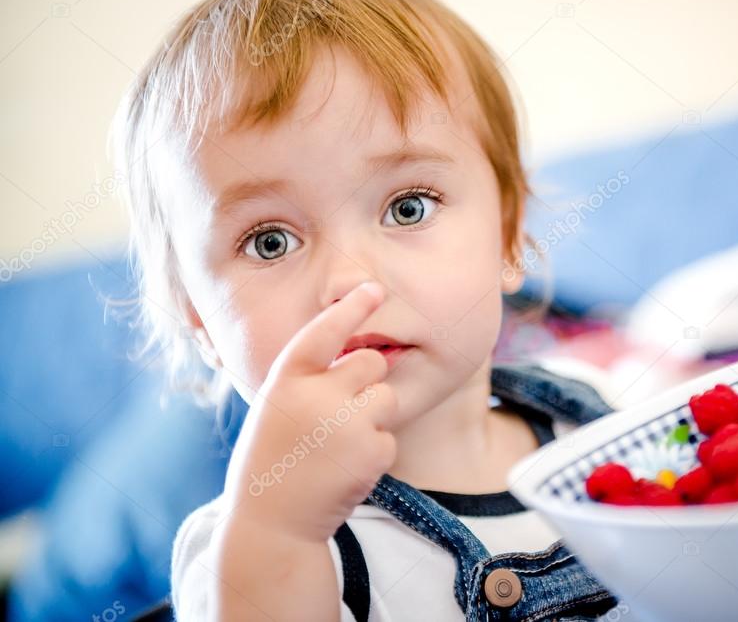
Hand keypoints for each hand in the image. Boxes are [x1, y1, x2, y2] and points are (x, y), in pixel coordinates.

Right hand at [223, 282, 398, 543]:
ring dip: (372, 415)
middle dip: (365, 380)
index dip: (351, 308)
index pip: (323, 332)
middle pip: (371, 362)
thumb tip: (363, 355)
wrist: (273, 523)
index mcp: (287, 380)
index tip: (374, 288)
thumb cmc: (273, 457)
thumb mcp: (279, 407)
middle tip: (338, 412)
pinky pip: (389, 435)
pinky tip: (345, 467)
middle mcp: (317, 396)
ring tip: (337, 444)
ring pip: (385, 397)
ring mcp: (347, 425)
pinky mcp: (372, 453)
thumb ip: (311, 379)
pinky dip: (374, 450)